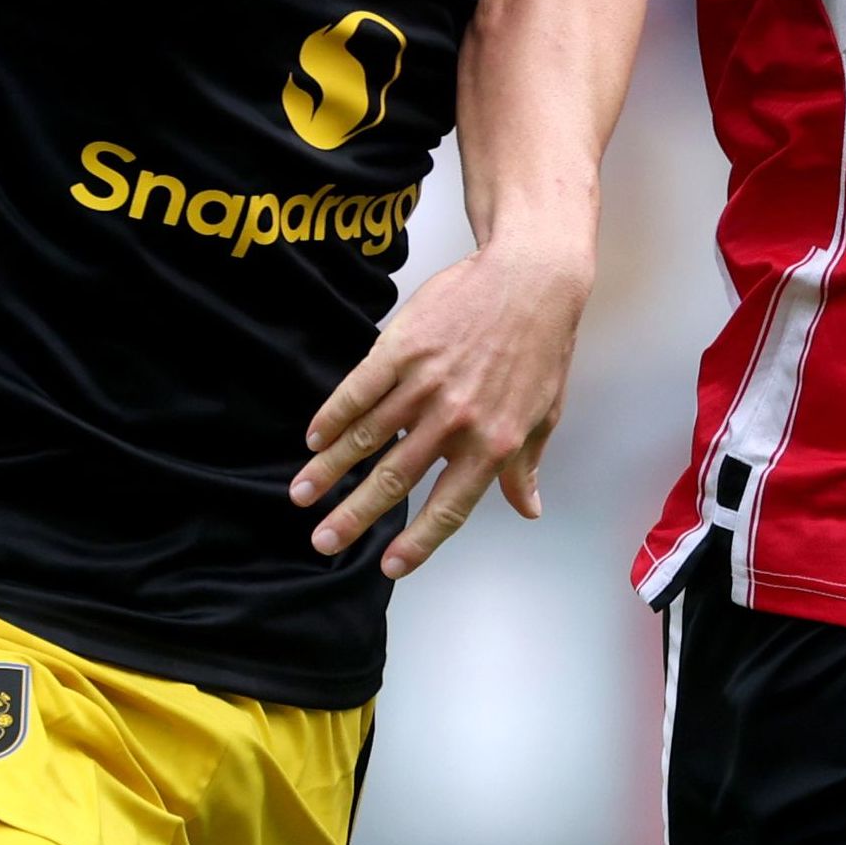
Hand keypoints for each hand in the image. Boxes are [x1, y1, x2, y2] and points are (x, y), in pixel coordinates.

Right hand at [291, 240, 592, 577]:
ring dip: (328, 470)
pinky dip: (332, 417)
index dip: (417, 543)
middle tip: (322, 542)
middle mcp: (455, 421)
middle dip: (353, 516)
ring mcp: (425, 383)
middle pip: (394, 480)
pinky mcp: (402, 347)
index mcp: (493, 444)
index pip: (448, 508)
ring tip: (301, 495)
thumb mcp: (544, 413)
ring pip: (366, 438)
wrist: (531, 278)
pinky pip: (358, 391)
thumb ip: (526, 466)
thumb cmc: (543, 347)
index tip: (389, 567)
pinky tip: (313, 439)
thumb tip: (528, 508)